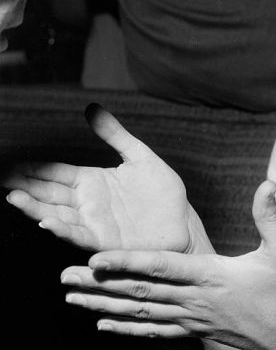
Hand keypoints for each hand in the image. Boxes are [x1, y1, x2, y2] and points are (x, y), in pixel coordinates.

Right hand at [3, 104, 193, 251]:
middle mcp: (87, 203)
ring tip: (12, 197)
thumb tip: (92, 108)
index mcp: (93, 181)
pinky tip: (46, 221)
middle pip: (47, 192)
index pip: (54, 172)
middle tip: (0, 179)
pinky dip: (61, 229)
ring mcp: (93, 222)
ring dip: (33, 207)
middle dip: (22, 186)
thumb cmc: (164, 194)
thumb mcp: (141, 158)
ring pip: (56, 213)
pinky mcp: (104, 241)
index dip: (31, 168)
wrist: (183, 224)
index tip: (8, 162)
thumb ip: (116, 135)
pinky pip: (78, 235)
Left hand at [60, 181, 275, 349]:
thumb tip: (268, 183)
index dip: (126, 262)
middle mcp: (195, 300)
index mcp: (212, 276)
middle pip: (140, 292)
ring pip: (140, 313)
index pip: (161, 268)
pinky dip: (127, 329)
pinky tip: (104, 325)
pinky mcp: (196, 331)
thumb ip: (269, 216)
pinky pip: (155, 332)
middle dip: (100, 284)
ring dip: (104, 306)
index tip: (95, 258)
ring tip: (72, 299)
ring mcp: (193, 319)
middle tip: (65, 277)